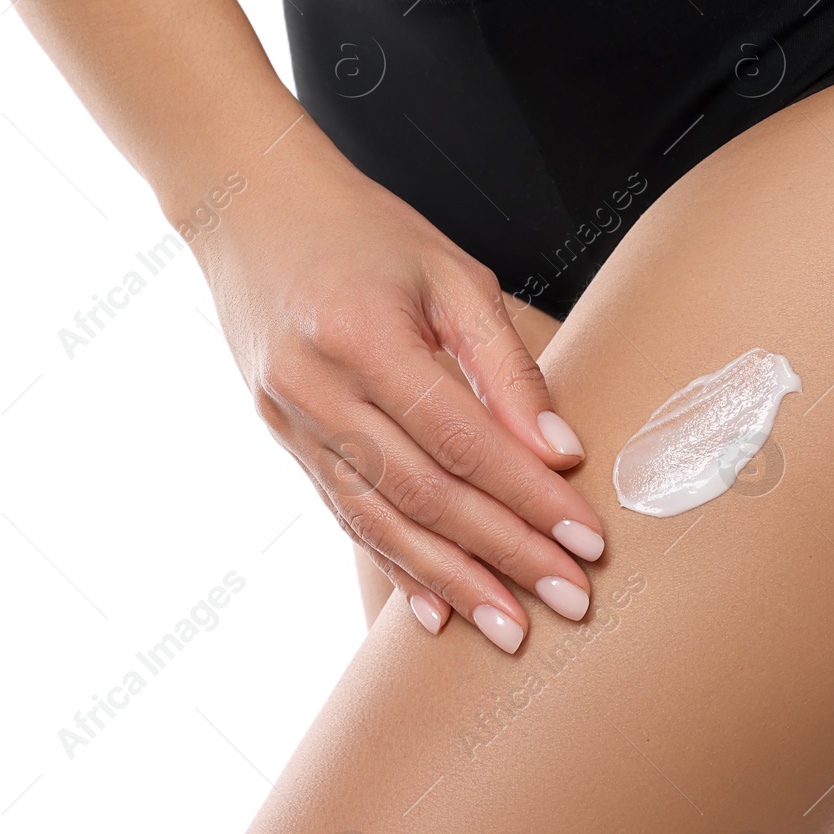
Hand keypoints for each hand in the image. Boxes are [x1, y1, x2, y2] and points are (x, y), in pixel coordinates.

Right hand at [189, 134, 604, 653]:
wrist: (247, 204)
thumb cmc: (365, 231)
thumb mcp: (449, 273)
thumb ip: (504, 364)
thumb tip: (559, 452)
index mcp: (365, 336)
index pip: (462, 440)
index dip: (528, 497)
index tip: (587, 540)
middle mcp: (318, 389)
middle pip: (424, 493)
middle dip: (504, 555)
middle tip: (570, 601)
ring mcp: (290, 419)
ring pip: (380, 519)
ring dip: (452, 580)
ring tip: (511, 628)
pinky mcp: (281, 437)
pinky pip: (344, 513)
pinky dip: (393, 563)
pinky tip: (435, 609)